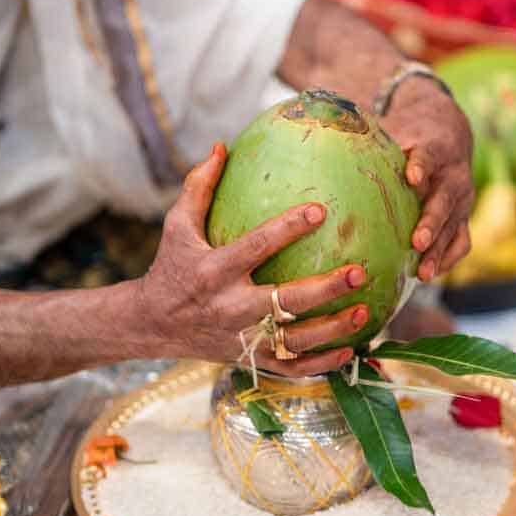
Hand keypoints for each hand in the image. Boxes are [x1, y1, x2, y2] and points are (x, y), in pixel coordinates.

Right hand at [137, 143, 368, 375]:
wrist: (152, 324)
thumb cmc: (171, 266)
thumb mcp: (176, 226)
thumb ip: (199, 187)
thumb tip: (222, 148)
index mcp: (214, 270)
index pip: (256, 247)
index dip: (288, 228)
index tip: (321, 210)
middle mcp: (230, 307)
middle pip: (285, 300)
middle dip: (325, 288)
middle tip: (360, 271)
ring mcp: (241, 338)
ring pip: (294, 340)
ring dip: (331, 329)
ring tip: (363, 311)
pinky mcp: (249, 360)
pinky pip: (291, 367)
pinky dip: (321, 364)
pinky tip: (350, 349)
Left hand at [380, 78, 474, 281]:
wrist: (447, 134)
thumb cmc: (409, 136)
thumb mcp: (395, 130)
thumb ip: (369, 142)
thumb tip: (322, 141)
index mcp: (435, 150)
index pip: (429, 156)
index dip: (420, 165)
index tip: (411, 176)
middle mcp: (453, 176)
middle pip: (444, 200)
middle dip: (431, 222)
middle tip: (416, 241)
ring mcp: (462, 199)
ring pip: (454, 226)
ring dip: (438, 251)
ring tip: (422, 274)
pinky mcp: (463, 217)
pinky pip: (461, 241)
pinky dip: (447, 258)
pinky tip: (428, 275)